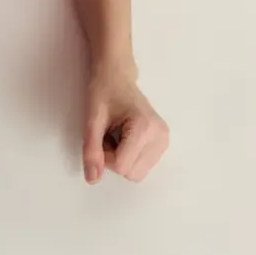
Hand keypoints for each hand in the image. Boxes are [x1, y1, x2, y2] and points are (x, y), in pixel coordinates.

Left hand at [83, 59, 169, 183]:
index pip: (121, 166)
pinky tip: (126, 138)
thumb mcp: (92, 119)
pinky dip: (130, 157)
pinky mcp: (163, 143)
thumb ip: (91, 150)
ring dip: (122, 159)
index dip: (104, 156)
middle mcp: (160, 136)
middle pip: (132, 174)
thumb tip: (92, 180)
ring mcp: (164, 140)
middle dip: (114, 159)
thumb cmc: (104, 91)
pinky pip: (142, 166)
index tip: (102, 135)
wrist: (118, 74)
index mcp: (144, 127)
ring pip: (137, 173)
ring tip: (117, 135)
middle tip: (109, 135)